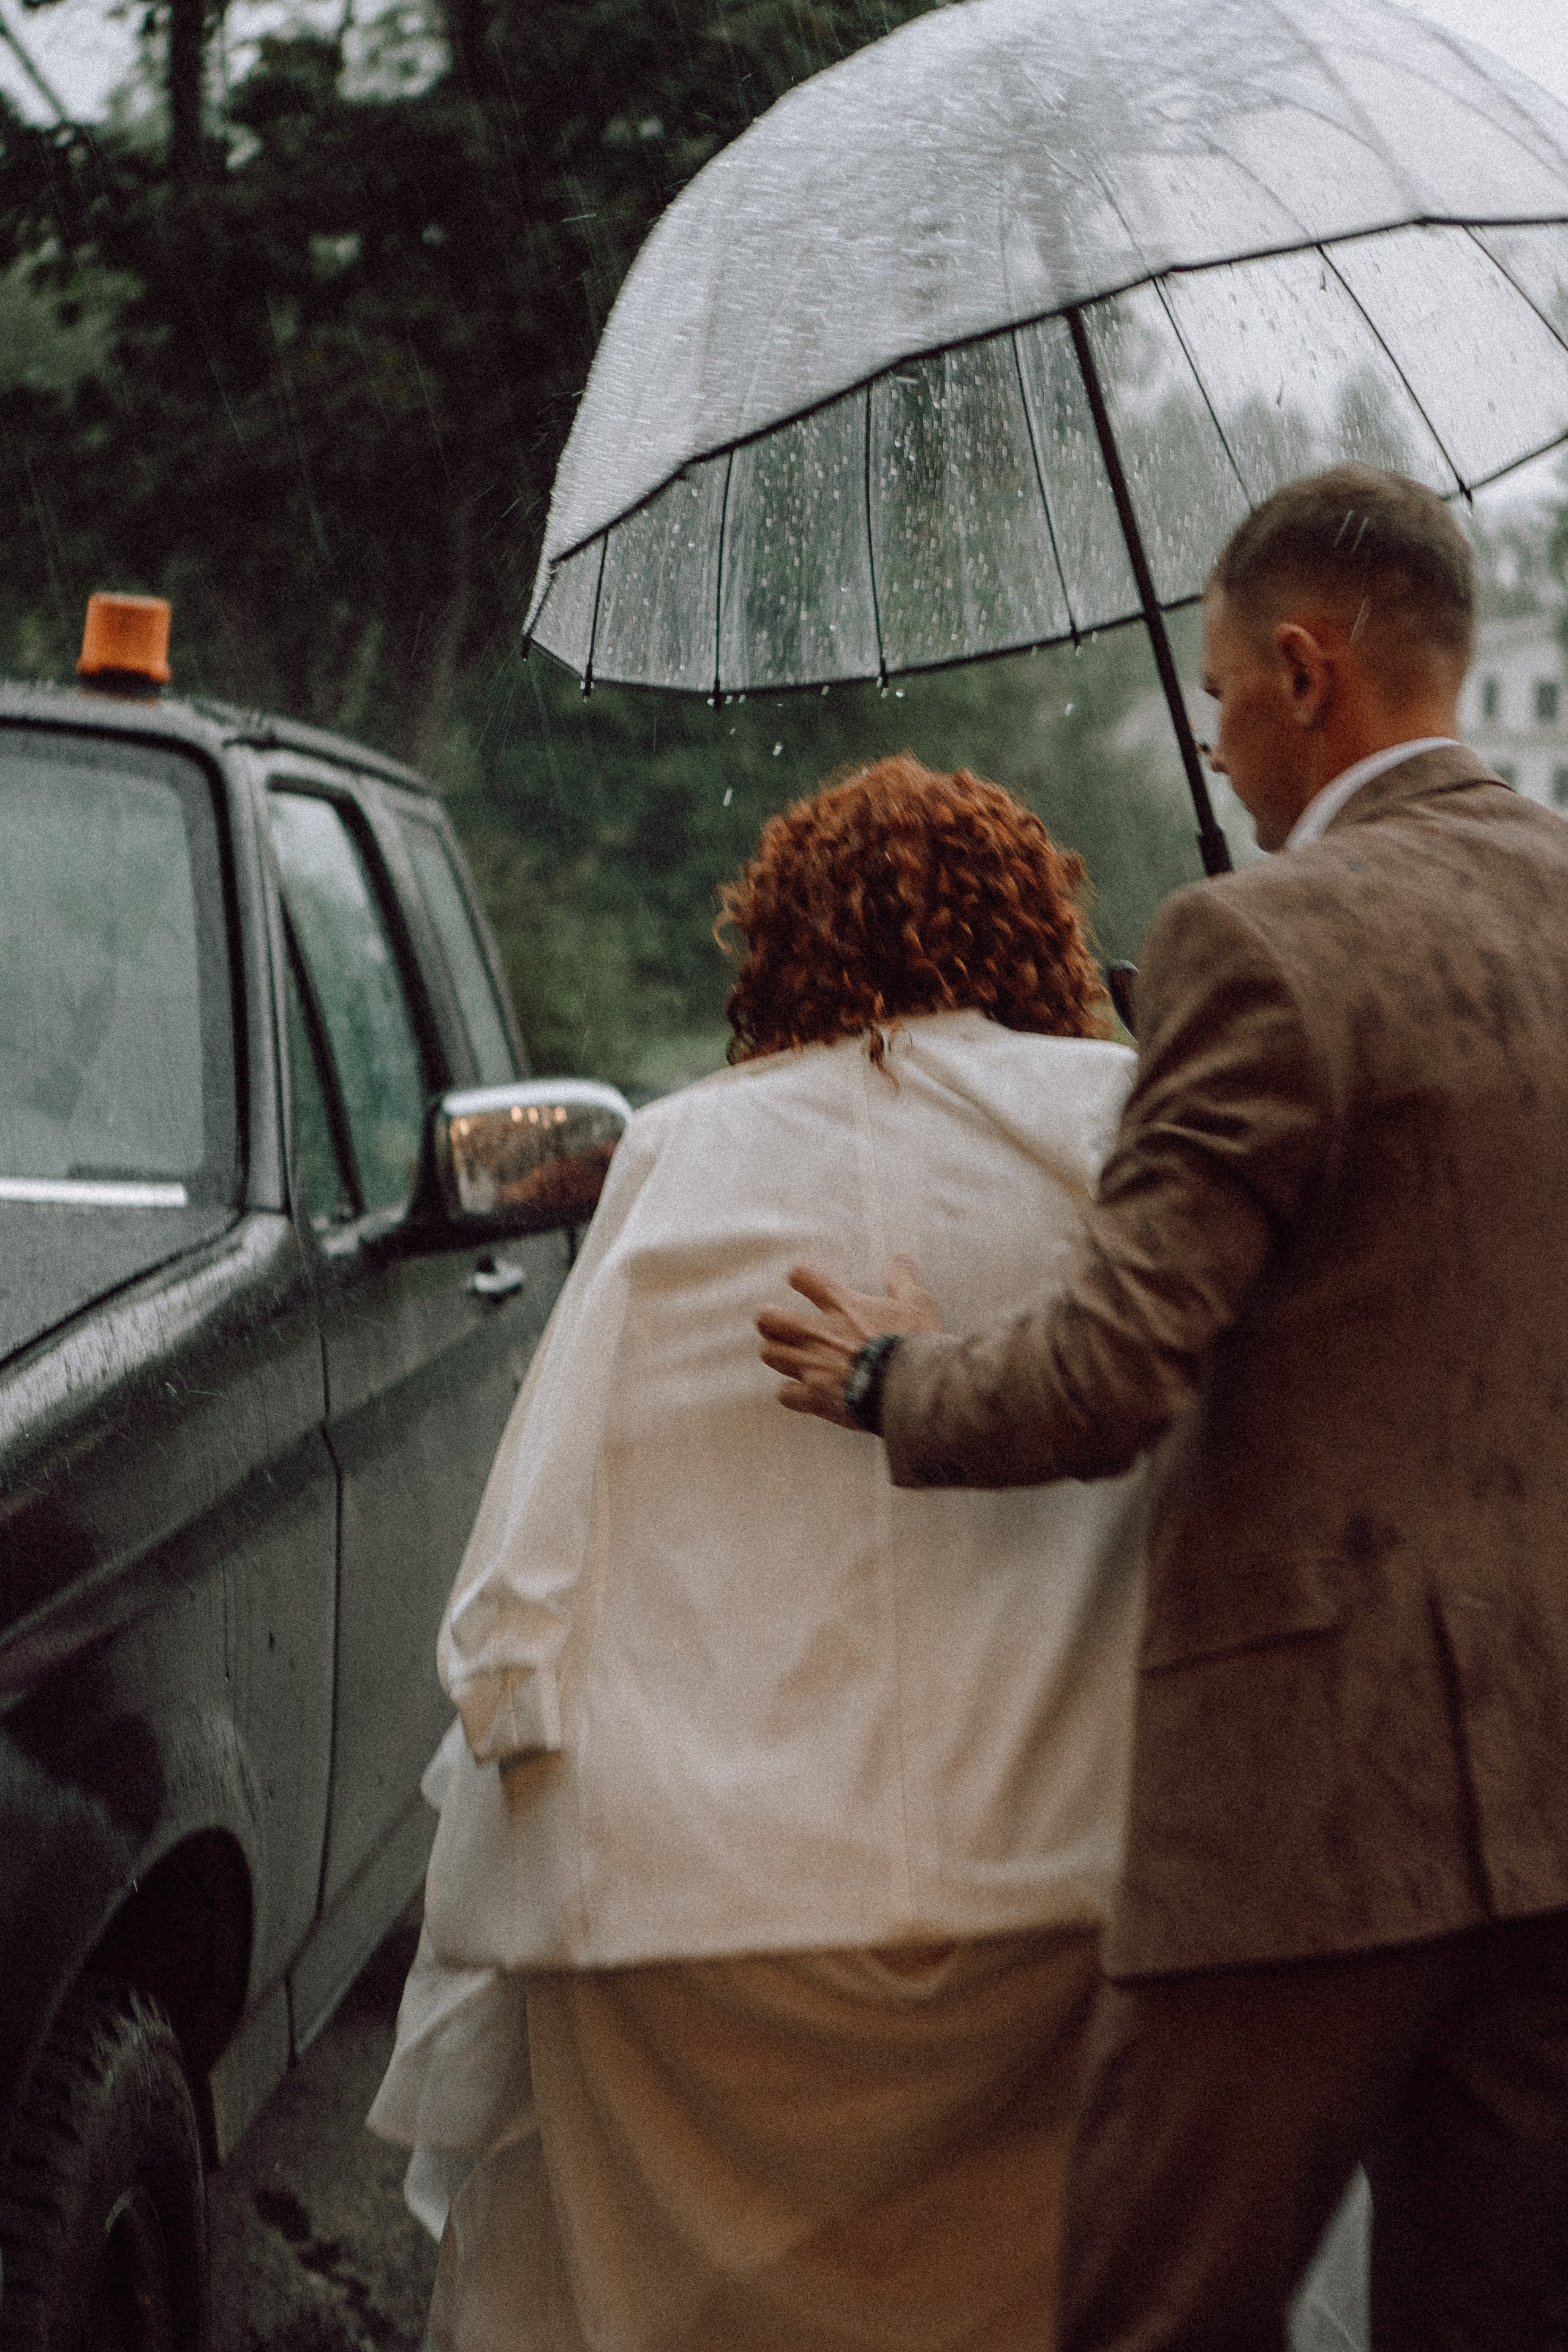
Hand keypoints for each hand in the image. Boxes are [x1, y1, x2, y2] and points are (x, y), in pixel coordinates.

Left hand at [756, 1255, 940, 1426]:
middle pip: (768, 1318)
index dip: (800, 1277)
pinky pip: (785, 1394)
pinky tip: (803, 1392)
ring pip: (770, 1354)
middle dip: (769, 1319)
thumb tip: (900, 1259)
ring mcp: (813, 1366)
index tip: (803, 1282)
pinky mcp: (815, 1397)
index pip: (803, 1277)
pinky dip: (793, 1393)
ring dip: (778, 1353)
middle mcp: (819, 1333)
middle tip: (778, 1323)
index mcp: (842, 1306)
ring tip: (788, 1355)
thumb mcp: (917, 1305)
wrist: (911, 1391)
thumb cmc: (914, 1345)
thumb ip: (902, 1280)